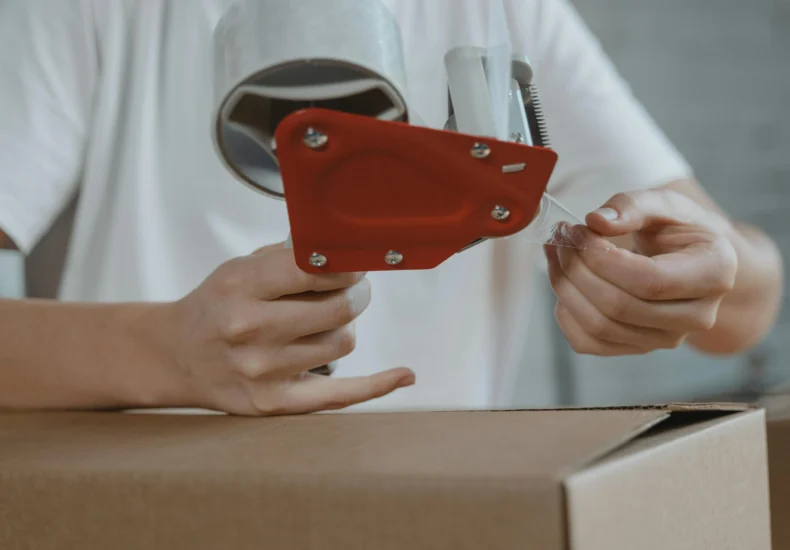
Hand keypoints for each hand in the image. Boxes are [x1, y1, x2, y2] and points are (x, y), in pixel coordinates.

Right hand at [161, 243, 413, 414]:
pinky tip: (403, 374)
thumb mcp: (240, 268)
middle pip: (340, 308)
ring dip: (342, 328)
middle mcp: (251, 330)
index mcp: (241, 287)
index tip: (355, 262)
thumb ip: (289, 257)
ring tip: (321, 324)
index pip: (315, 270)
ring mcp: (263, 371)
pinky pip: (341, 395)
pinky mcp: (274, 402)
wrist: (178, 357)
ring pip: (342, 343)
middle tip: (352, 290)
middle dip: (356, 294)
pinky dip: (377, 385)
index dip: (347, 264)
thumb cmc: (215, 307)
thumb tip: (343, 248)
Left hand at [545, 188, 737, 355]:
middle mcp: (697, 316)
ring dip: (565, 288)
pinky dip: (565, 313)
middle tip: (561, 238)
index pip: (649, 281)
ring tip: (557, 254)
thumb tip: (597, 221)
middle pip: (619, 307)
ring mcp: (667, 338)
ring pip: (599, 327)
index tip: (578, 231)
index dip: (603, 259)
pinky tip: (565, 283)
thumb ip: (632, 206)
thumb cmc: (678, 229)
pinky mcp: (637, 348)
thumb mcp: (665, 204)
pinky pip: (588, 343)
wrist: (691, 260)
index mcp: (714, 274)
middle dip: (578, 270)